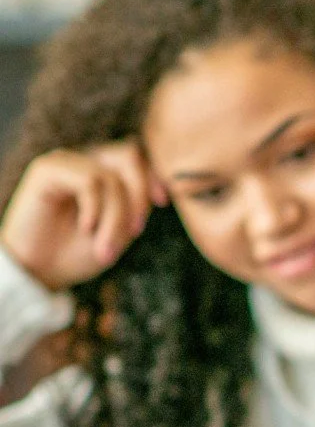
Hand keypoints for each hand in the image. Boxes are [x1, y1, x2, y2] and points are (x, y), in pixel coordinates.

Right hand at [0, 142, 164, 290]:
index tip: (162, 202)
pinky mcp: (47, 169)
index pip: (138, 155)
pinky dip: (95, 209)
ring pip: (110, 177)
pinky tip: (86, 228)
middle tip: (135, 232)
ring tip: (105, 247)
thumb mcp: (119, 230)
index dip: (154, 174)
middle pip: (129, 155)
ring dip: (115, 216)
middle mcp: (85, 161)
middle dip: (138, 196)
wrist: (41, 271)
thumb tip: (158, 188)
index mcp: (104, 171)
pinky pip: (88, 181)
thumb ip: (136, 205)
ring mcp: (66, 163)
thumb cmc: (79, 252)